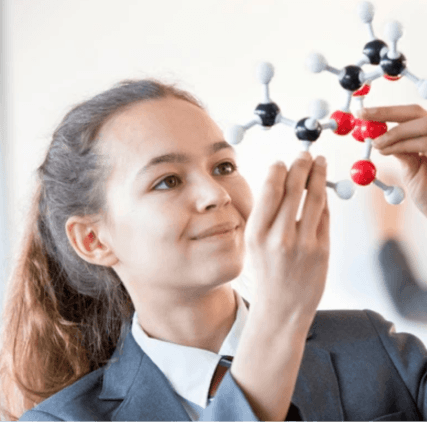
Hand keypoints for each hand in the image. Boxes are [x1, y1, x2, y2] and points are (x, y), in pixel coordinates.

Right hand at [244, 152, 329, 327]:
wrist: (281, 309)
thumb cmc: (267, 274)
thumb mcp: (255, 244)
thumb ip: (266, 216)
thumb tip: (281, 183)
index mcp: (256, 233)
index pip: (269, 190)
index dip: (278, 170)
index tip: (282, 161)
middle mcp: (278, 236)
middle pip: (293, 188)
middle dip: (301, 165)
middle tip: (306, 154)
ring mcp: (302, 243)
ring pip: (314, 197)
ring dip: (318, 175)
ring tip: (320, 162)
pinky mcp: (321, 250)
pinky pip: (324, 216)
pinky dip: (324, 198)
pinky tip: (323, 189)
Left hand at [357, 105, 426, 217]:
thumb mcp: (411, 167)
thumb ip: (400, 151)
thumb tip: (377, 138)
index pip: (410, 113)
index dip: (385, 111)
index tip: (361, 112)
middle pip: (414, 112)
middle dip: (385, 113)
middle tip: (362, 116)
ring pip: (421, 125)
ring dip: (393, 133)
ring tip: (375, 144)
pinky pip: (423, 143)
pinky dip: (401, 145)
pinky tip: (385, 150)